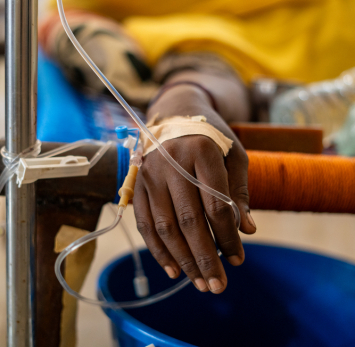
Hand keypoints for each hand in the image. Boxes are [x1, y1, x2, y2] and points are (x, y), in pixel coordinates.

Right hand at [133, 85, 255, 293]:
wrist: (177, 115)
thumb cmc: (212, 137)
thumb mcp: (234, 156)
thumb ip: (239, 192)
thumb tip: (247, 230)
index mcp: (202, 151)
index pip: (216, 205)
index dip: (228, 236)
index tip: (239, 260)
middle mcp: (171, 162)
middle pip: (189, 220)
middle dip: (205, 257)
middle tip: (217, 285)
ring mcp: (150, 174)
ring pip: (165, 226)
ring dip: (182, 259)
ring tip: (198, 282)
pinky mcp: (137, 184)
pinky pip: (144, 223)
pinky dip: (157, 249)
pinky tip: (171, 269)